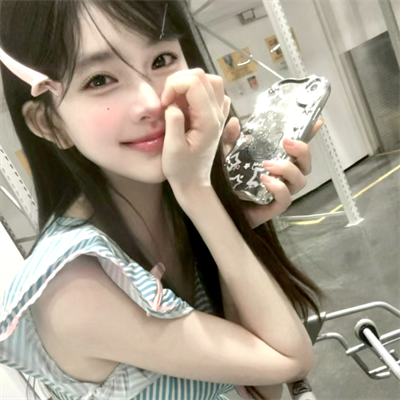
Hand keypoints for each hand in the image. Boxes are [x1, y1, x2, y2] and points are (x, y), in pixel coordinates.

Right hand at [161, 69, 230, 196]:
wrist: (194, 183)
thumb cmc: (181, 169)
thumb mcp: (172, 149)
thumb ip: (174, 122)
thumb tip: (173, 103)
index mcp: (208, 120)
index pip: (195, 82)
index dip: (174, 86)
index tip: (164, 104)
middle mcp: (217, 114)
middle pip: (204, 77)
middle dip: (180, 82)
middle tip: (168, 101)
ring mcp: (219, 115)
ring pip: (211, 82)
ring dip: (189, 85)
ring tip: (176, 101)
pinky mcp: (215, 118)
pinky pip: (213, 95)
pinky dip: (198, 93)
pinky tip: (188, 106)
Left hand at [222, 118, 323, 228]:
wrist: (221, 209)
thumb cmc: (227, 181)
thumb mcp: (226, 155)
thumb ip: (230, 139)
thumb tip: (233, 122)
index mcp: (276, 160)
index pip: (296, 147)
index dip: (309, 134)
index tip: (317, 122)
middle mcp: (283, 176)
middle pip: (305, 164)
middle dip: (302, 150)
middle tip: (286, 142)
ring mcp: (281, 192)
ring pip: (300, 180)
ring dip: (288, 169)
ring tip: (268, 165)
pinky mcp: (275, 207)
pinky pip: (286, 198)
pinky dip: (278, 188)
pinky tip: (265, 181)